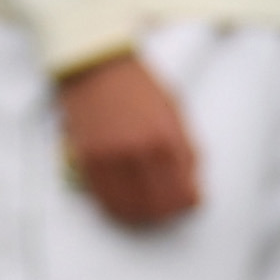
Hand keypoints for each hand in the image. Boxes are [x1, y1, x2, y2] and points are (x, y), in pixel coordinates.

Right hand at [56, 49, 201, 227]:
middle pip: (158, 207)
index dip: (188, 204)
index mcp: (167, 138)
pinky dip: (114, 206)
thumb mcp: (175, 111)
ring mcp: (111, 157)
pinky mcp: (87, 159)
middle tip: (165, 210)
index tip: (186, 202)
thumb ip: (186, 148)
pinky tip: (120, 202)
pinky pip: (103, 199)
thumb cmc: (138, 85)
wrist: (97, 64)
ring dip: (138, 215)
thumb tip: (192, 184)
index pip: (184, 194)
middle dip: (165, 214)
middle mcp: (139, 151)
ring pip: (129, 209)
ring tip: (142, 209)